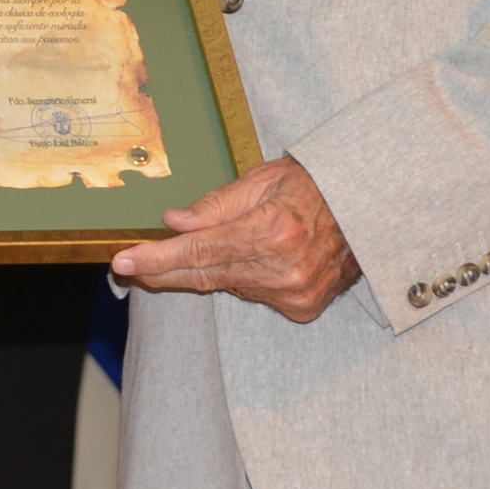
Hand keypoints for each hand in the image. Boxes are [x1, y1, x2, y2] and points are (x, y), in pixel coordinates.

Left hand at [110, 156, 359, 322]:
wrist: (367, 208)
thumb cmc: (314, 184)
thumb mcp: (263, 180)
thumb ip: (215, 206)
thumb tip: (173, 222)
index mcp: (272, 231)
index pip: (197, 252)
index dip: (156, 258)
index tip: (122, 262)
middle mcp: (283, 269)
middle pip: (204, 276)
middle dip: (163, 271)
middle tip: (129, 267)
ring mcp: (294, 293)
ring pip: (228, 286)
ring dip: (211, 269)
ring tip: (221, 242)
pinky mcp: (302, 308)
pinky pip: (254, 294)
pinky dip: (245, 278)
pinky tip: (255, 257)